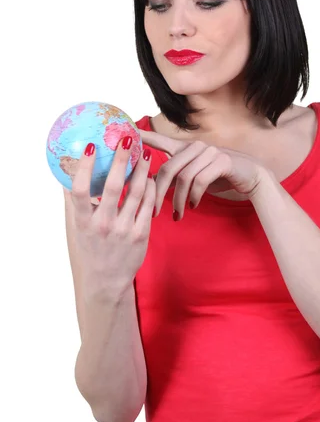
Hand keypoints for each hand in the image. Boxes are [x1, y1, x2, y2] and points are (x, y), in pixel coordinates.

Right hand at [63, 136, 155, 296]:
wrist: (106, 282)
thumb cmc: (89, 249)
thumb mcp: (75, 228)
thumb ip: (72, 202)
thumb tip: (66, 172)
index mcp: (83, 221)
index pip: (80, 190)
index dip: (85, 167)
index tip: (91, 146)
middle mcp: (103, 225)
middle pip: (114, 186)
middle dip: (121, 160)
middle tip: (127, 139)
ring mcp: (124, 230)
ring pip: (137, 192)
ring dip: (142, 169)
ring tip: (145, 153)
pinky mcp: (142, 235)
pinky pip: (148, 204)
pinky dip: (151, 187)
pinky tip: (151, 176)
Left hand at [138, 129, 269, 219]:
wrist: (251, 176)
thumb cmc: (218, 176)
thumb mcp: (192, 177)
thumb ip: (173, 178)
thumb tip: (149, 187)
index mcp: (185, 148)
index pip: (160, 141)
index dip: (143, 137)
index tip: (126, 134)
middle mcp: (195, 146)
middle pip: (167, 168)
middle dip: (158, 193)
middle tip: (154, 212)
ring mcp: (209, 152)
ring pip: (183, 177)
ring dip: (178, 200)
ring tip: (177, 215)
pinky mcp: (222, 161)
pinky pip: (200, 181)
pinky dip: (194, 196)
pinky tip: (193, 206)